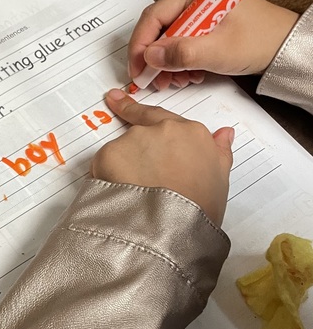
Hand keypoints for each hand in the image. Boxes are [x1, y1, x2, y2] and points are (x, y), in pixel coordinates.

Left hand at [91, 90, 233, 224]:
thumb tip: (224, 134)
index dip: (138, 113)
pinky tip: (120, 196)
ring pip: (121, 151)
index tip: (117, 100)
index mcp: (190, 132)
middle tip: (137, 180)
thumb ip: (218, 152)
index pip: (159, 116)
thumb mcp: (219, 180)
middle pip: (140, 135)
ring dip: (123, 168)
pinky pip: (103, 164)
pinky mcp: (110, 154)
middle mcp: (161, 129)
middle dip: (136, 155)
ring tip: (134, 196)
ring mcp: (134, 139)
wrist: (171, 228)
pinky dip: (106, 177)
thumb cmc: (200, 210)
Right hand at [128, 0, 298, 90]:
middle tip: (153, 80)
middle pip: (159, 27)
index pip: (155, 15)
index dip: (141, 45)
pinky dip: (179, 61)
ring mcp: (199, 9)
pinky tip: (188, 74)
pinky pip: (181, 41)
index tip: (138, 69)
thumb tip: (150, 57)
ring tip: (176, 80)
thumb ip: (182, 53)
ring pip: (168, 37)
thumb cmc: (261, 41)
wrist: (286, 47)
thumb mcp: (218, 51)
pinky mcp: (204, 23)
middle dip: (154, 57)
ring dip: (167, 62)